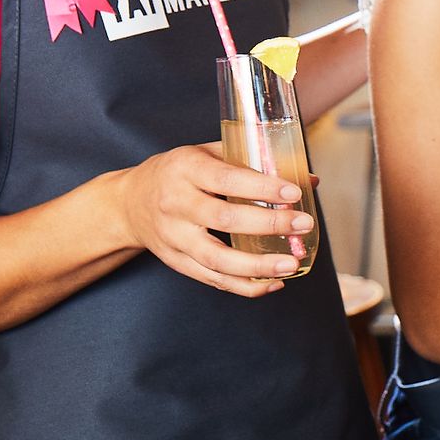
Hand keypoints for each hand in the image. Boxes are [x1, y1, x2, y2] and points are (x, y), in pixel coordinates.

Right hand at [102, 143, 314, 295]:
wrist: (129, 203)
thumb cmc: (180, 173)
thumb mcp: (208, 153)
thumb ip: (255, 162)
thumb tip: (310, 178)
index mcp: (186, 169)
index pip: (227, 179)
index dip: (263, 187)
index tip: (295, 193)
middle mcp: (176, 204)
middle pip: (224, 220)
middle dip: (268, 224)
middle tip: (303, 224)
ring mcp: (174, 237)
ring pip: (216, 259)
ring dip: (257, 266)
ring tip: (290, 265)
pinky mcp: (176, 262)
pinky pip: (211, 279)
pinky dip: (243, 285)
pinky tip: (272, 282)